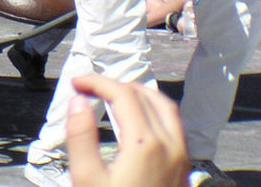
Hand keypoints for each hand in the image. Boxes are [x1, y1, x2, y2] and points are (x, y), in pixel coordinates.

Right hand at [66, 74, 188, 186]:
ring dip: (139, 94)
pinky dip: (155, 110)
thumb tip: (78, 102)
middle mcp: (169, 145)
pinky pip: (175, 126)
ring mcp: (181, 157)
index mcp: (144, 143)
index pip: (122, 93)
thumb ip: (80, 136)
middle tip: (91, 89)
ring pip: (165, 107)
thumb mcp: (87, 179)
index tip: (76, 83)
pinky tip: (139, 119)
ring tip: (114, 95)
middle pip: (144, 95)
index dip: (96, 82)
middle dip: (115, 85)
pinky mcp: (184, 169)